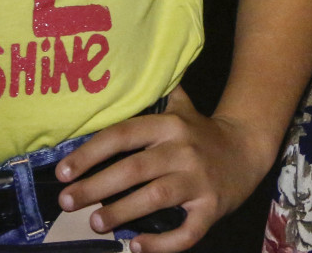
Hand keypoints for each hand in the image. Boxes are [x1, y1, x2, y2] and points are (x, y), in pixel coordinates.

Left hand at [56, 85, 270, 252]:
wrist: (248, 148)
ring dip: (123, 211)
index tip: (63, 171)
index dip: (90, 153)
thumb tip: (122, 75)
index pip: (123, 135)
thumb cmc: (202, 132)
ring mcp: (199, 180)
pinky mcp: (212, 207)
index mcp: (170, 125)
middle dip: (96, 186)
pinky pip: (187, 230)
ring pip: (157, 197)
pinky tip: (139, 246)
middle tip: (68, 202)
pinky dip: (163, 243)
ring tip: (96, 224)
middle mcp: (183, 150)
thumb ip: (155, 93)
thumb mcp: (182, 107)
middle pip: (135, 168)